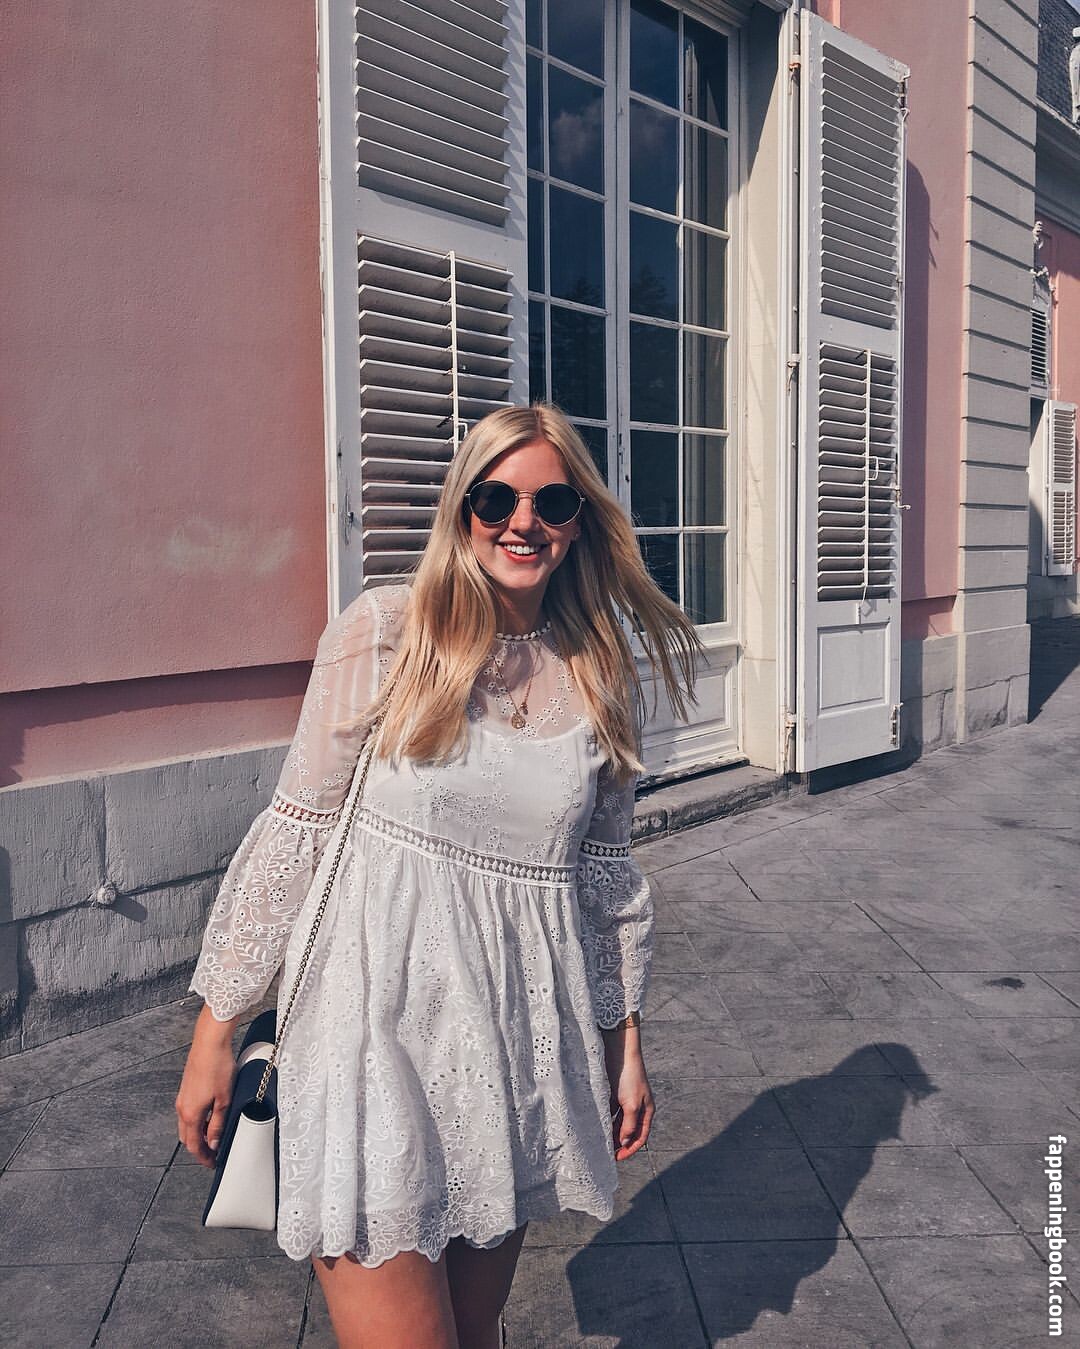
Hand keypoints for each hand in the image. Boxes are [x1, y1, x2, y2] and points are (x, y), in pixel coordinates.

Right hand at [175, 1007, 238, 1167]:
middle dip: (199, 1149)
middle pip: (187, 1137)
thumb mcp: (224, 1100)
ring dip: (197, 1135)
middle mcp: (182, 1107)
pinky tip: (208, 1118)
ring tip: (212, 1138)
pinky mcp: (186, 1088)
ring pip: (186, 1125)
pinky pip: (187, 1112)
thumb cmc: (218, 1067)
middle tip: (213, 1155)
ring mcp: (182, 1097)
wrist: (210, 1042)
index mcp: (190, 1114)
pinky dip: (196, 1122)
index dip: (203, 1158)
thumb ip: (217, 1125)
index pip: (194, 1145)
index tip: (212, 1163)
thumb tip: (213, 1143)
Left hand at [602, 1031, 654, 1161]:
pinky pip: (611, 1112)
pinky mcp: (615, 1093)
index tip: (617, 1158)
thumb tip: (626, 1143)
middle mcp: (638, 1107)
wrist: (620, 1052)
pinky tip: (597, 1126)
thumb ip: (629, 1125)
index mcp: (647, 1111)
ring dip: (612, 1133)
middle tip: (606, 1153)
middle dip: (619, 1143)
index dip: (630, 1149)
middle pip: (629, 1131)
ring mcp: (626, 1100)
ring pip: (619, 1123)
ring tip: (600, 1142)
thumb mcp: (631, 1105)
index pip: (640, 1137)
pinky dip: (606, 1120)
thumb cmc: (629, 1077)